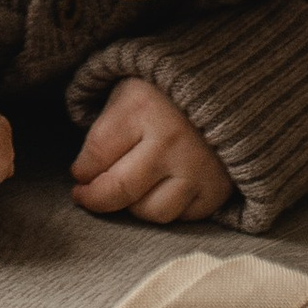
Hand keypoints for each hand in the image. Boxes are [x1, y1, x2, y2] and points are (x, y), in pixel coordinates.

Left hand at [71, 77, 232, 225]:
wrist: (229, 89)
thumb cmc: (166, 93)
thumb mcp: (129, 91)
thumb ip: (105, 128)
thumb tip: (84, 173)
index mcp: (143, 108)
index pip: (96, 155)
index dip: (81, 170)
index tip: (79, 173)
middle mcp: (170, 140)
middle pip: (119, 190)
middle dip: (95, 198)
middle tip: (85, 196)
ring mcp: (196, 168)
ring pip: (150, 212)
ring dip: (133, 206)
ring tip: (128, 191)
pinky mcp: (217, 189)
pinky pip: (182, 218)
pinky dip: (167, 208)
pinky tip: (159, 191)